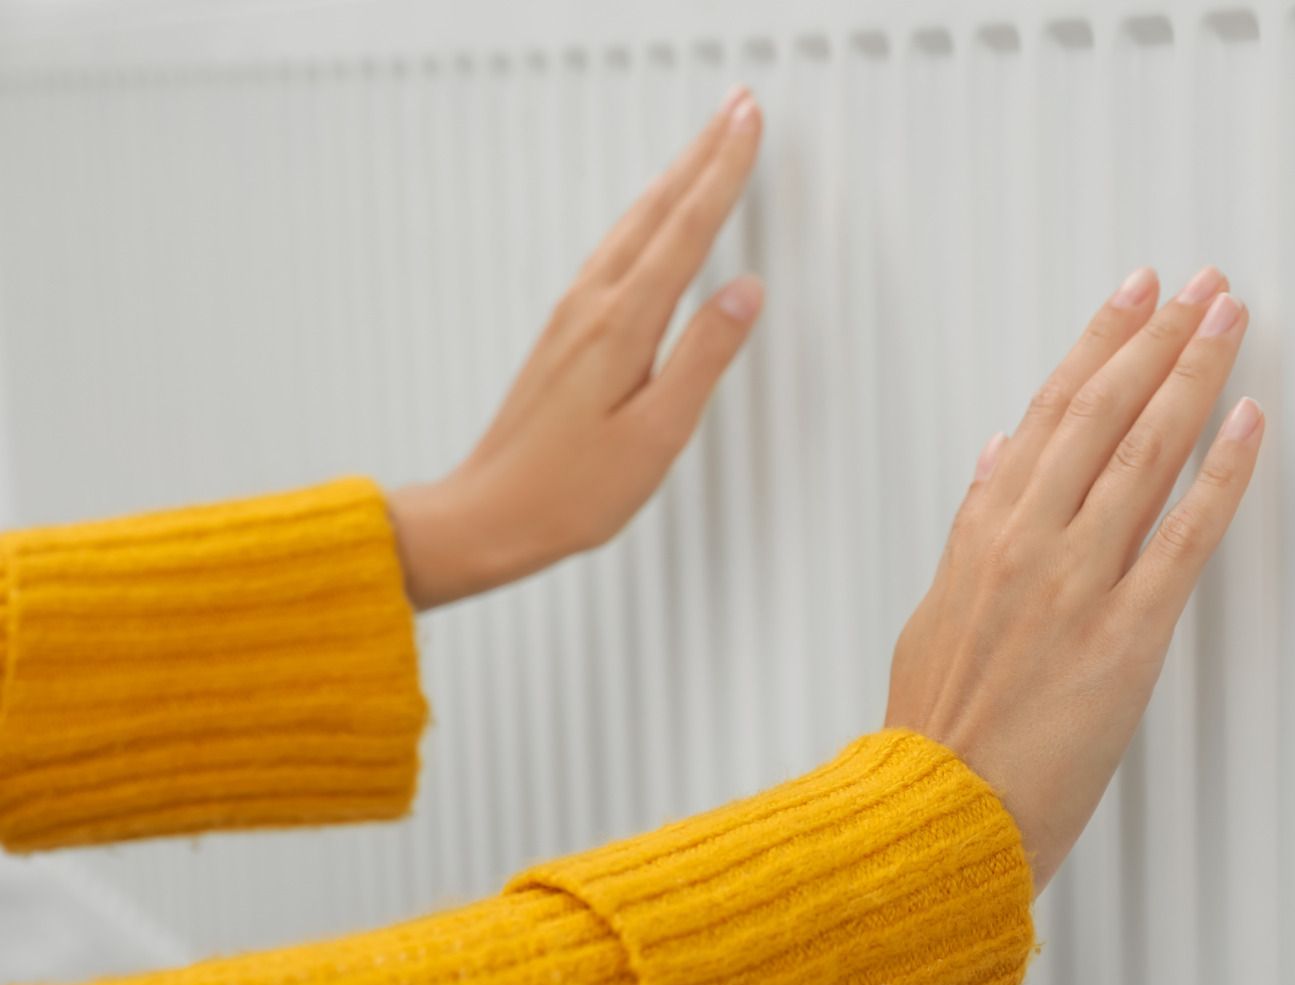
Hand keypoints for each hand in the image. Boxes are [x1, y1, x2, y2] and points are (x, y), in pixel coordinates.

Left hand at [390, 87, 763, 608]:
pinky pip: (614, 249)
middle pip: (657, 209)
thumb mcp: (656, 432)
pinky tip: (651, 219)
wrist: (491, 514)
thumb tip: (744, 291)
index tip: (750, 125)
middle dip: (702, 154)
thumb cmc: (571, 489)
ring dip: (673, 178)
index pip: (687, 230)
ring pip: (632, 224)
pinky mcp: (564, 332)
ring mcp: (572, 315)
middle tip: (738, 108)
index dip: (723, 172)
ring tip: (706, 146)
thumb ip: (702, 356)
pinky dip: (646, 216)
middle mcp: (591, 305)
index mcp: (621, 325)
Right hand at [884, 266, 1264, 893]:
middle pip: (1103, 413)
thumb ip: (973, 523)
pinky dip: (1220, 474)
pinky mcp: (1125, 634)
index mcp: (983, 531)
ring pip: (1144, 454)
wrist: (940, 806)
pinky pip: (1183, 537)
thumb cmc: (936, 720)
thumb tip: (999, 454)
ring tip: (1226, 322)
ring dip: (1193, 378)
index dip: (1097, 343)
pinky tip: (1248, 424)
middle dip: (1156, 337)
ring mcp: (1078, 582)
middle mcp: (1030, 541)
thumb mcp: (935, 606)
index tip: (1132, 295)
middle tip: (1198, 286)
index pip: (1049, 409)